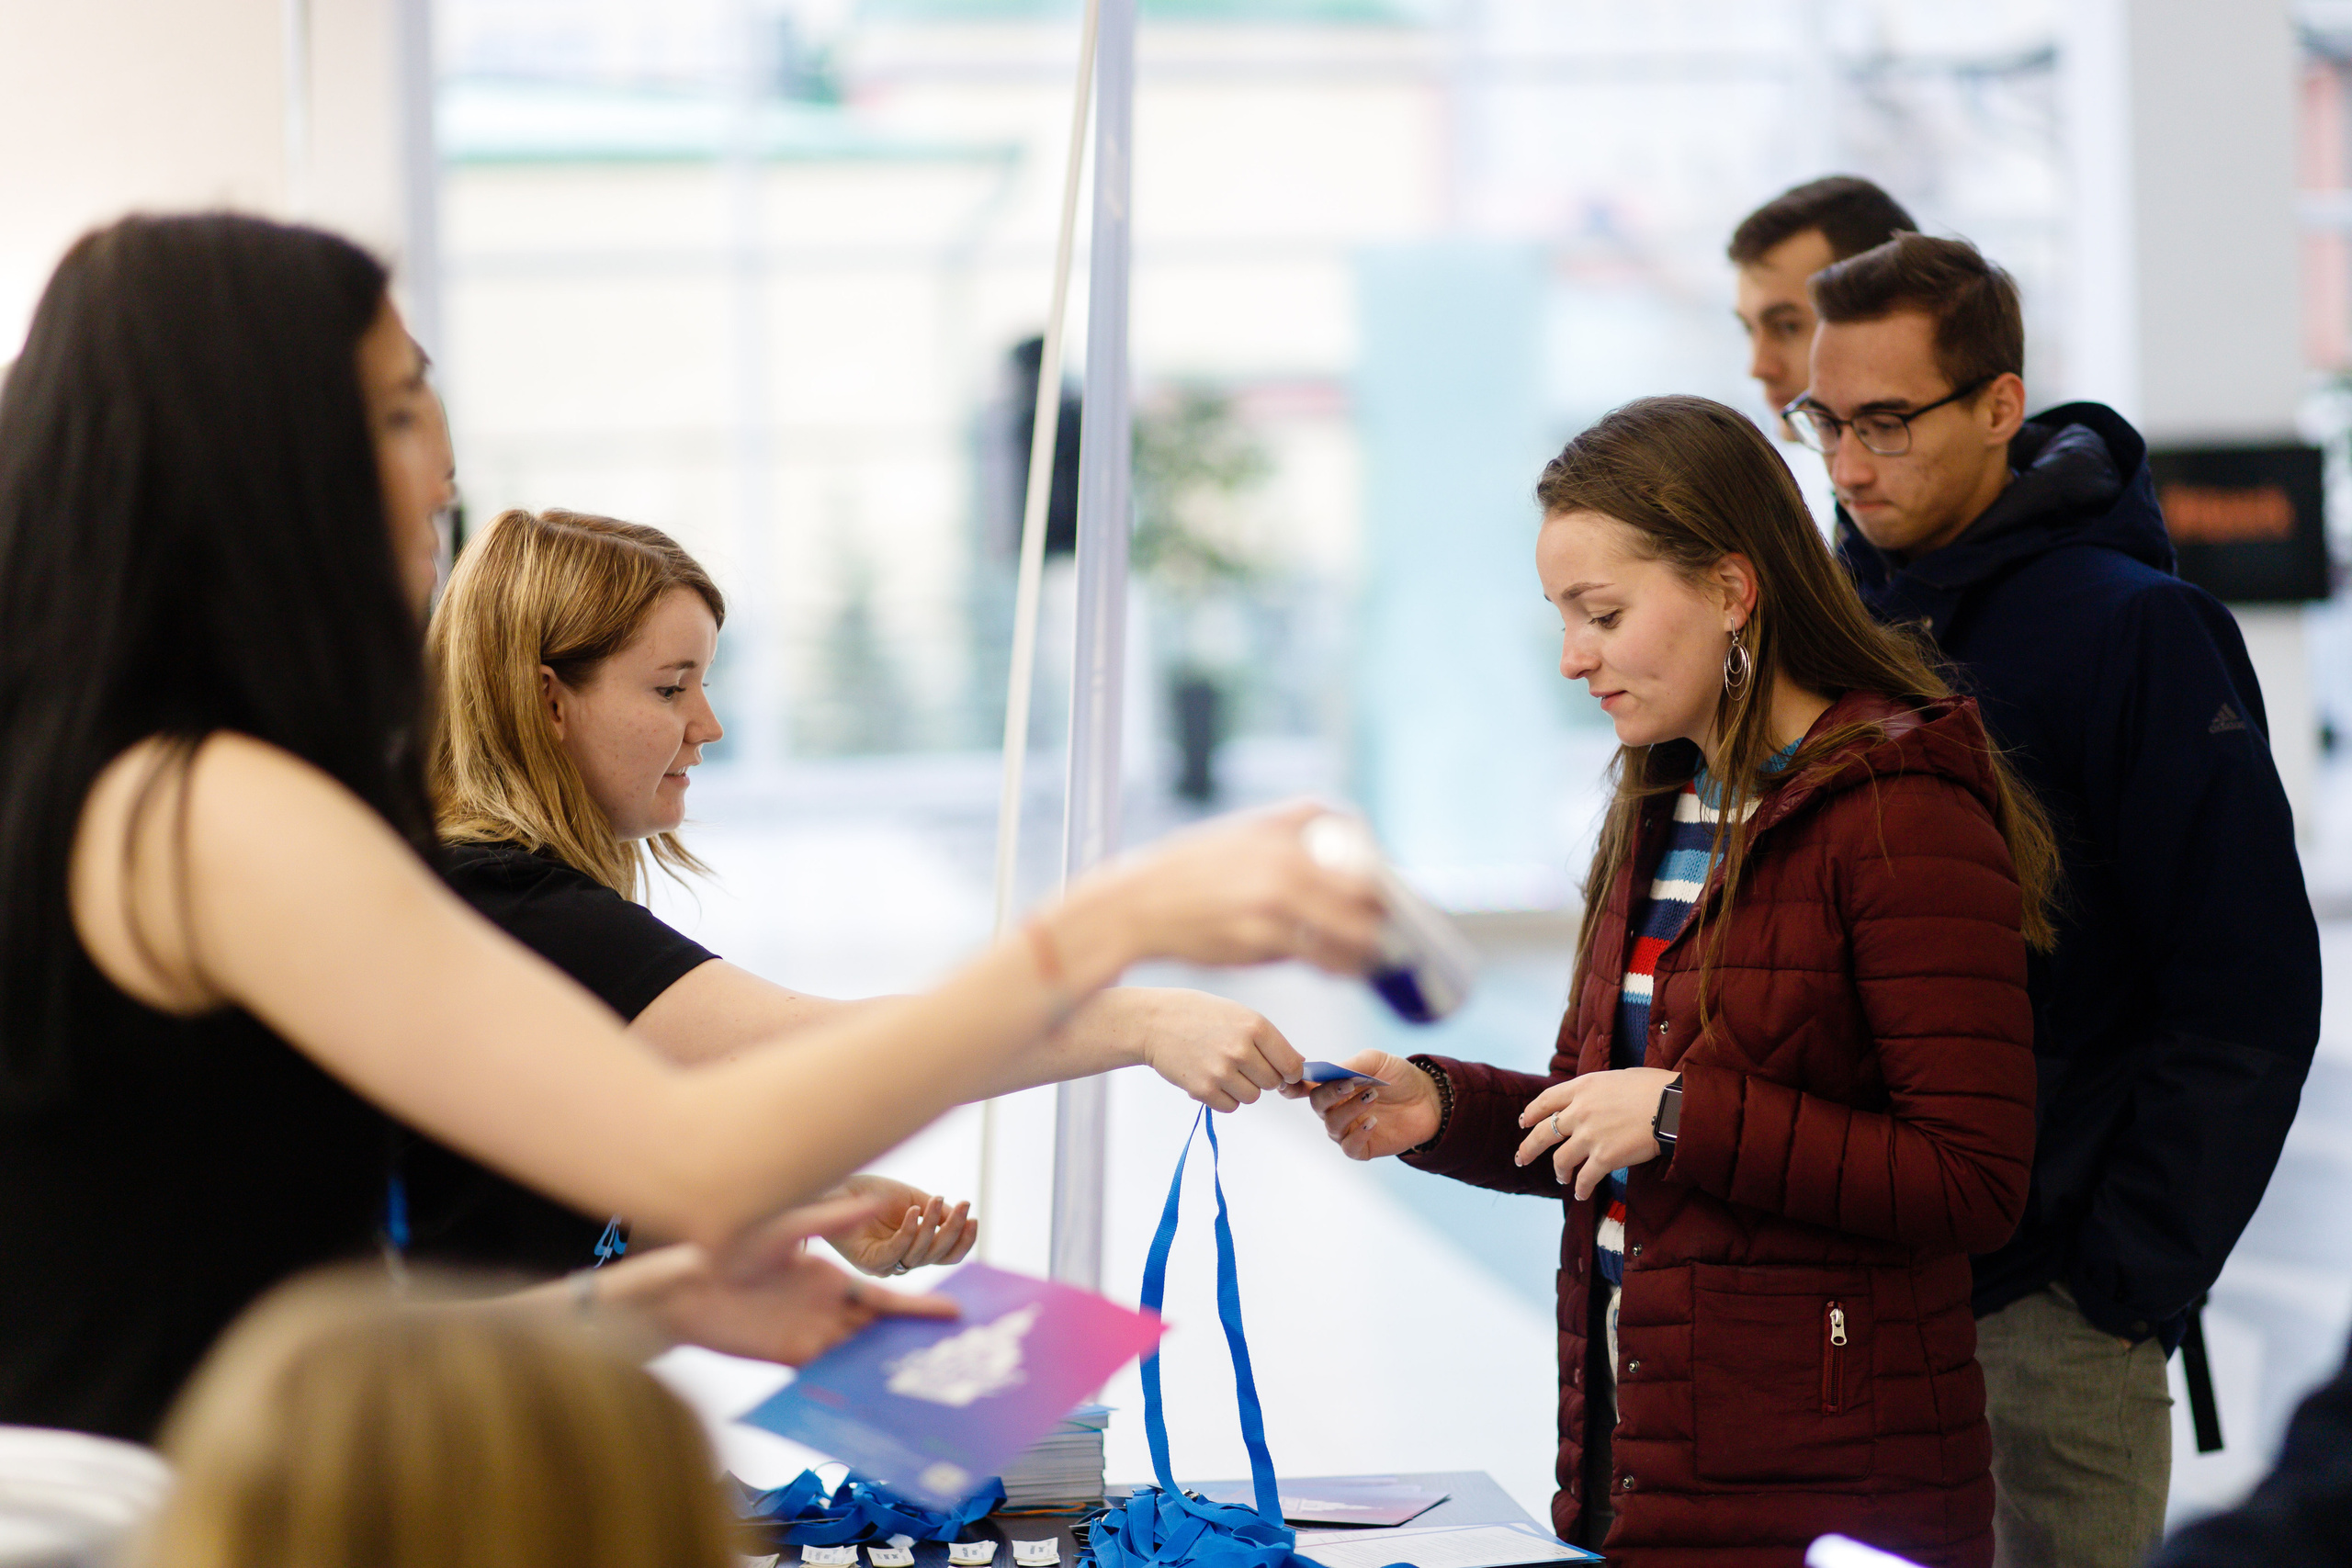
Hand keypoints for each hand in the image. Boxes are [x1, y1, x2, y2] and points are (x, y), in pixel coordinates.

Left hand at [622, 1195, 958, 1365]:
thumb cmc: (731, 1245)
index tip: (954, 1313)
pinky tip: (873, 1393)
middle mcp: (826, 1310)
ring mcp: (808, 1335)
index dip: (918, 1308)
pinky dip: (849, 1382)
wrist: (684, 1284)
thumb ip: (832, 1218)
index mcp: (832, 1279)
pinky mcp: (786, 1356)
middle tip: (952, 1358)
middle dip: (911, 1342)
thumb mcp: (786, 1228)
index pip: (884, 1299)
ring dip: (885, 1366)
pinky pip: (826, 1373)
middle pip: (877, 1332)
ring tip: (922, 1382)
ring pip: (857, 1355)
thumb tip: (878, 1201)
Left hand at [824, 1174, 978, 1276]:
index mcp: (914, 1248)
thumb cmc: (873, 1193)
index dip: (963, 1241)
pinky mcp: (868, 1261)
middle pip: (937, 1256)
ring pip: (920, 1254)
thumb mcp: (914, 1201)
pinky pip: (895, 1252)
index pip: (946, 1255)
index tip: (973, 1219)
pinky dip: (908, 1232)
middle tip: (964, 1206)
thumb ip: (938, 1214)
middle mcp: (901, 1261)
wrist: (838, 1186)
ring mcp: (885, 1264)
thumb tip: (964, 1221)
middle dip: (954, 1231)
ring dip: (933, 1225)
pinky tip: (913, 1212)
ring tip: (936, 1200)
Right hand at [1071, 801, 1384, 975]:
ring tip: (1372, 956)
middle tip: (1391, 931)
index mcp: (1282, 837)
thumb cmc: (1190, 868)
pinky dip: (1335, 965)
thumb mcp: (1243, 828)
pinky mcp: (1261, 945)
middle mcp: (1283, 870)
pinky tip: (1336, 967)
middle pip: (1363, 899)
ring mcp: (1273, 910)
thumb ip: (1293, 820)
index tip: (1389, 895)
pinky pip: (1316, 958)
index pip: (1358, 856)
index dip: (1382, 882)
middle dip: (1383, 920)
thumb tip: (1341, 820)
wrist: (1138, 905)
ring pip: (1346, 936)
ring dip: (1367, 950)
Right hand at [1103, 988, 1304, 1111]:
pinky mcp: (1203, 1089)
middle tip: (1241, 1063)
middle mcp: (1241, 1049)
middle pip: (1273, 1084)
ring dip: (1241, 1088)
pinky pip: (1230, 1106)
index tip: (1281, 1072)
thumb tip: (1298, 1068)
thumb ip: (1268, 1040)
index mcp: (1255, 1026)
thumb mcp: (1238, 1015)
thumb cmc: (1198, 1015)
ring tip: (1221, 1067)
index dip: (1289, 1073)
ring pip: (1252, 1097)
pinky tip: (1207, 1076)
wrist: (1153, 1022)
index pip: (1291, 1065)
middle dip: (1262, 1078)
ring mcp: (1221, 1071)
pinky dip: (1222, 1097)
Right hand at [1293, 1049, 1440, 1158]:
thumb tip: (1329, 1070)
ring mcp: (1348, 1129)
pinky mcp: (1363, 1148)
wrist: (1430, 1099)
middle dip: (1330, 1094)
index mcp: (1333, 1086)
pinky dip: (1358, 1135)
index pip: (1304, 1087)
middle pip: (1318, 1104)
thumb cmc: (1398, 1077)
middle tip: (1351, 1084)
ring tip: (1372, 1096)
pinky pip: (1349, 1147)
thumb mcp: (1377, 1061)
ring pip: (1333, 1124)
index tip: (1289, 1083)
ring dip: (1350, 1110)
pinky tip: (1373, 1122)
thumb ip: (1352, 1065)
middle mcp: (1335, 1109)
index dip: (1293, 1086)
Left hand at [1515, 1068, 1678, 1200]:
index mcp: (1583, 1088)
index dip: (1531, 1113)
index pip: (1546, 1100)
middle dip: (1528, 1147)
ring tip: (1561, 1177)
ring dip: (1558, 1171)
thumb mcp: (1617, 1077)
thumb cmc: (1654, 1088)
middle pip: (1542, 1132)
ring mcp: (1590, 1136)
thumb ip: (1598, 1090)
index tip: (1523, 1122)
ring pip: (1560, 1159)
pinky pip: (1585, 1178)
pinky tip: (1581, 1194)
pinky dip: (1581, 1188)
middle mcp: (1580, 1111)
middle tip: (1521, 1158)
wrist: (1672, 1107)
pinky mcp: (1604, 1158)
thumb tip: (1595, 1099)